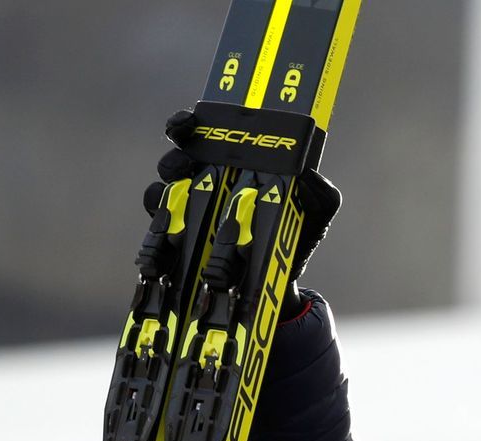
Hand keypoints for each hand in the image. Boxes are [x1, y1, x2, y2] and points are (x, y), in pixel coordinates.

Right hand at [138, 110, 340, 312]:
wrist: (280, 276)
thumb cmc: (297, 234)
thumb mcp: (318, 212)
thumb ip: (322, 194)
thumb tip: (309, 175)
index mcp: (237, 163)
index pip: (205, 133)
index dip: (187, 122)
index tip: (189, 122)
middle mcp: (210, 178)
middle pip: (177, 156)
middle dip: (174, 156)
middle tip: (184, 164)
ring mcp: (193, 204)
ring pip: (164, 184)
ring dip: (165, 184)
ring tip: (178, 189)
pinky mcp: (180, 232)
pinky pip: (158, 217)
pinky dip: (158, 213)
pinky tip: (170, 219)